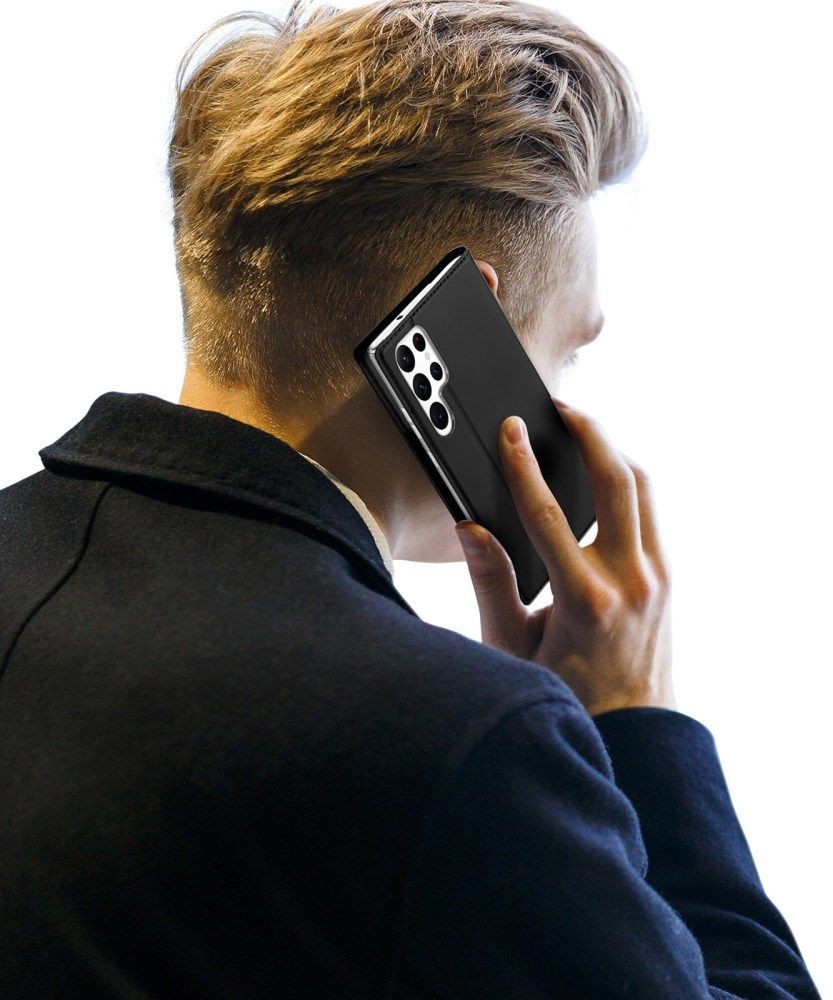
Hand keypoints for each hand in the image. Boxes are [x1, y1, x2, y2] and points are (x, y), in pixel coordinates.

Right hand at [455, 401, 673, 716]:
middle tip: (561, 408)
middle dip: (589, 433)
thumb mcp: (512, 647)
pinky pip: (650, 511)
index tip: (510, 430)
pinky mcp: (667, 577)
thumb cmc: (566, 696)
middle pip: (618, 481)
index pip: (549, 515)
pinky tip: (602, 475)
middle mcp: (630, 581)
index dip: (524, 466)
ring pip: (643, 487)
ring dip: (613, 451)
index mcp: (585, 601)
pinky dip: (627, 481)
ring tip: (582, 431)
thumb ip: (492, 584)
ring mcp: (656, 577)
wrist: (633, 732)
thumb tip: (471, 528)